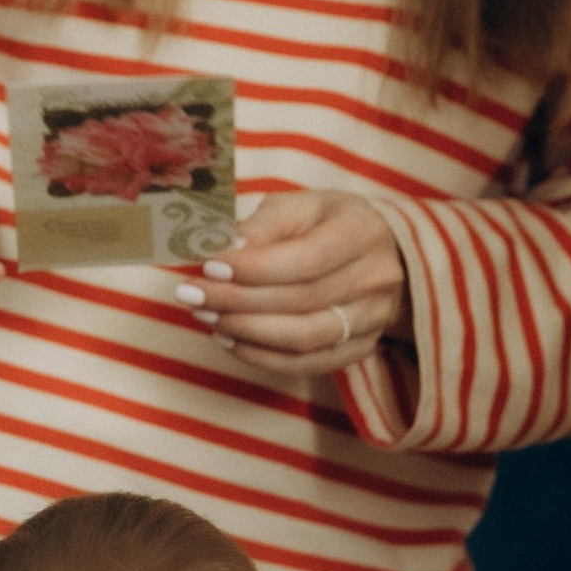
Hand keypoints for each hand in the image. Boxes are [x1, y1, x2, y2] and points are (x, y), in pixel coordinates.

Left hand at [183, 191, 408, 375]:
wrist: (378, 253)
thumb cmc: (327, 223)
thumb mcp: (299, 207)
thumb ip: (264, 225)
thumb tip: (227, 250)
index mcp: (362, 231)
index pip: (306, 260)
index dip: (253, 269)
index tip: (208, 268)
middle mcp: (376, 277)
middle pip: (301, 300)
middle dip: (238, 301)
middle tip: (192, 296)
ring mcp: (374, 318)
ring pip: (304, 338)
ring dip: (246, 332)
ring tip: (207, 317)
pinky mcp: (361, 348)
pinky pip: (307, 363)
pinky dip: (262, 356)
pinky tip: (229, 339)